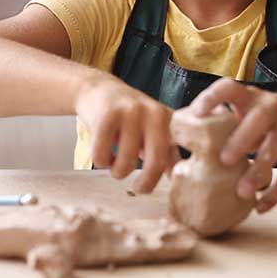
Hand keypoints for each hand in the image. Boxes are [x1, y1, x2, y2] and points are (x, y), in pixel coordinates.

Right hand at [73, 74, 177, 194]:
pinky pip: (102, 155)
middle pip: (155, 163)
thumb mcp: (153, 129)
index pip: (178, 153)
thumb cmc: (129, 116)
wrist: (98, 89)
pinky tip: (104, 153)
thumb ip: (167, 151)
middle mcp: (154, 113)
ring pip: (125, 163)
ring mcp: (130, 112)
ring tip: (115, 164)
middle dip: (146, 184)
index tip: (169, 183)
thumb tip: (178, 178)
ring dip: (118, 172)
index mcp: (169, 120)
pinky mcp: (107, 115)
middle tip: (139, 188)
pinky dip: (101, 161)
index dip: (176, 175)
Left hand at [187, 78, 276, 213]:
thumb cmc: (267, 118)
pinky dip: (276, 192)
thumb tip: (180, 158)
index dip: (213, 97)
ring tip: (242, 192)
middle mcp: (273, 107)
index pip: (230, 88)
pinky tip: (260, 207)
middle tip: (224, 160)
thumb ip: (224, 125)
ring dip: (259, 171)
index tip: (197, 112)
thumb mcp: (249, 110)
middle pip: (259, 119)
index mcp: (252, 97)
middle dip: (242, 139)